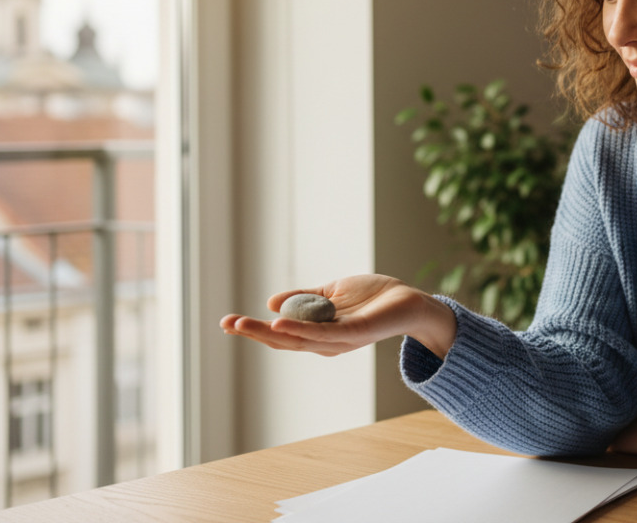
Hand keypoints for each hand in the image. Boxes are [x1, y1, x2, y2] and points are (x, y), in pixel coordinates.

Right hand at [219, 274, 456, 357]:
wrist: (410, 299)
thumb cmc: (373, 297)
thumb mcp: (331, 293)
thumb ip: (304, 299)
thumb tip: (270, 302)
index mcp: (318, 333)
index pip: (280, 335)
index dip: (254, 329)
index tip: (226, 322)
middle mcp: (325, 342)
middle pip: (283, 342)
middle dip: (253, 334)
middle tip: (226, 324)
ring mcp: (340, 340)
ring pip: (298, 340)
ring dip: (268, 333)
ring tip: (243, 324)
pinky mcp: (355, 334)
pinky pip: (324, 334)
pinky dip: (300, 330)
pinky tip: (279, 324)